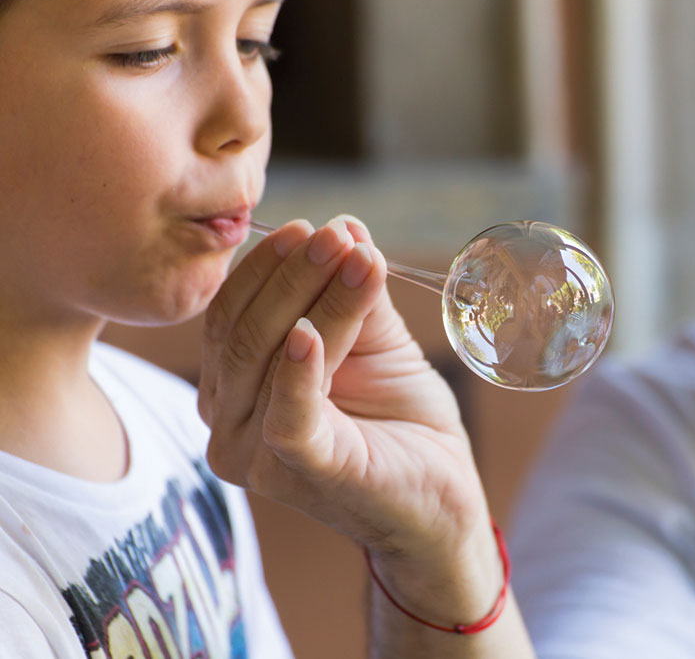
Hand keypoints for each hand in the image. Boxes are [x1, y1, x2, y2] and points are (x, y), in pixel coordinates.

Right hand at [198, 217, 490, 562]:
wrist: (441, 495)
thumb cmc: (399, 418)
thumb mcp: (375, 342)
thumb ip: (352, 292)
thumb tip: (345, 224)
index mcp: (234, 386)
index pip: (233, 312)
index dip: (269, 265)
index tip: (315, 226)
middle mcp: (227, 422)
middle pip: (244, 330)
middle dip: (293, 274)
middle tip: (338, 235)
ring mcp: (255, 453)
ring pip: (268, 358)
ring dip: (314, 301)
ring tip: (356, 259)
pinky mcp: (299, 472)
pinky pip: (287, 418)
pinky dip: (297, 374)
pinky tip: (310, 334)